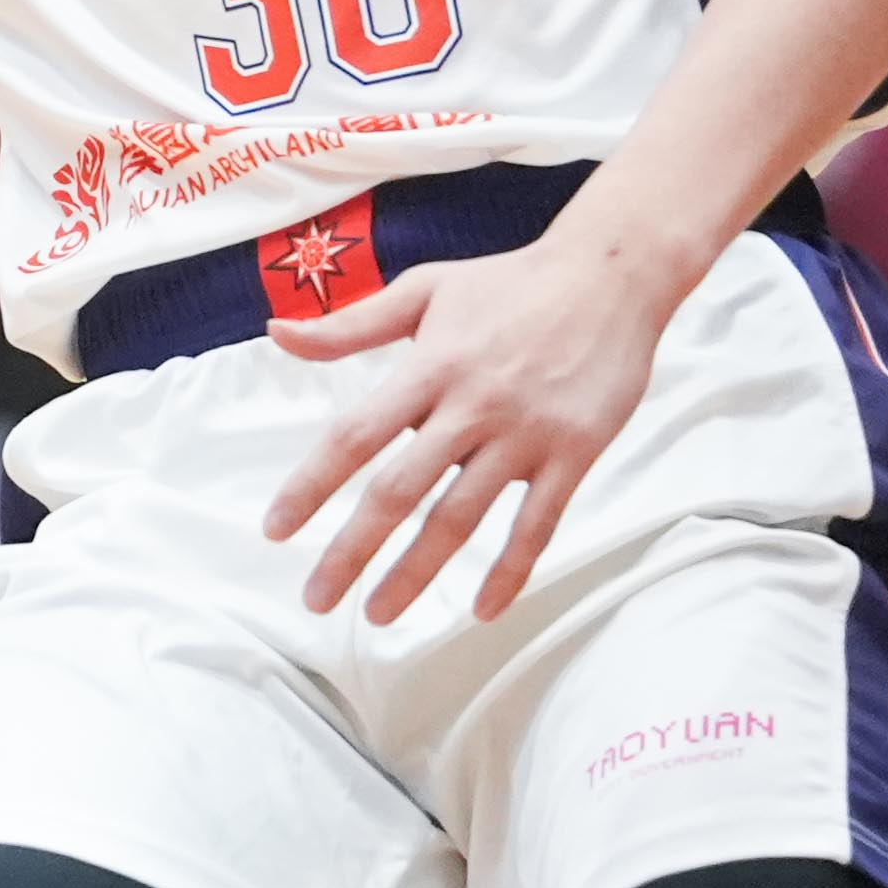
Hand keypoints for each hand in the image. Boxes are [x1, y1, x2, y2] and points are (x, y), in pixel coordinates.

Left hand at [256, 223, 684, 631]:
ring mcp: (525, 434)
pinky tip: (483, 610)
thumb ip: (351, 325)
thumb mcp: (424, 290)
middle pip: (399, 491)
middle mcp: (473, 405)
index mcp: (430, 366)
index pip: (355, 435)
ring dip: (417, 572)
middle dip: (351, 551)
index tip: (276, 530)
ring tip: (378, 613)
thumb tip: (277, 334)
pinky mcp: (574, 453)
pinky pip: (537, 525)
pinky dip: (510, 571)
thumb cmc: (509, 282)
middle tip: (316, 598)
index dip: (311, 485)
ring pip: (461, 517)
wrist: (610, 274)